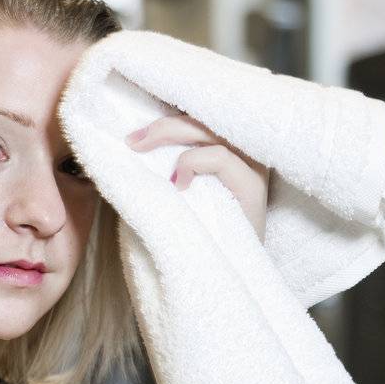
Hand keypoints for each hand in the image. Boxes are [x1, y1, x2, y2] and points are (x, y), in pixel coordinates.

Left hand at [126, 113, 271, 240]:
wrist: (219, 275)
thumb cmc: (195, 233)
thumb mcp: (175, 191)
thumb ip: (165, 162)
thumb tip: (133, 137)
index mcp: (229, 146)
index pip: (202, 113)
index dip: (171, 108)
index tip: (139, 120)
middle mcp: (245, 150)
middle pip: (203, 116)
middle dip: (161, 123)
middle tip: (131, 140)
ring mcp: (252, 166)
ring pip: (209, 129)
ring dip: (168, 133)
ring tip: (140, 150)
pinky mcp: (253, 186)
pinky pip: (220, 157)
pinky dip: (192, 163)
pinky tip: (177, 184)